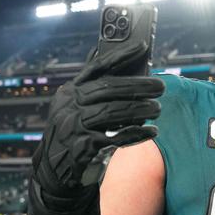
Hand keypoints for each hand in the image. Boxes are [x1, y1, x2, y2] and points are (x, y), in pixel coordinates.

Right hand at [33, 42, 164, 196]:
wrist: (55, 168)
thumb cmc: (74, 133)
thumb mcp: (76, 107)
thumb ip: (94, 89)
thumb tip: (119, 64)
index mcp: (70, 90)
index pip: (97, 67)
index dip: (120, 55)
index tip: (142, 46)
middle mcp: (69, 104)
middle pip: (108, 88)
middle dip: (137, 86)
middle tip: (160, 88)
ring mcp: (74, 125)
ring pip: (112, 111)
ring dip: (139, 109)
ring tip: (157, 108)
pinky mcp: (82, 147)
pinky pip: (115, 137)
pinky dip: (136, 134)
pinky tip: (152, 131)